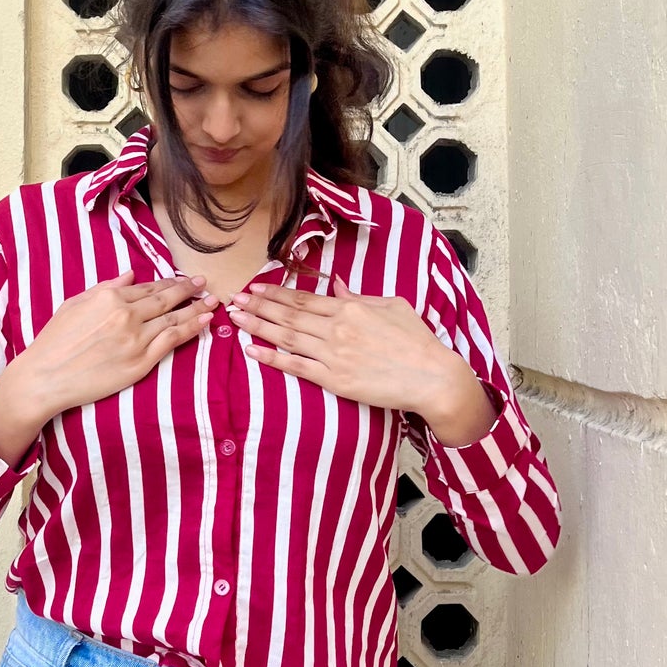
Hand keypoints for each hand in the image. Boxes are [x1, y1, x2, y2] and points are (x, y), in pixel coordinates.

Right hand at [13, 268, 216, 424]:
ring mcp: (136, 339)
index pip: (149, 288)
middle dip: (189, 290)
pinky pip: (171, 342)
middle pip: (166, 300)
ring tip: (213, 302)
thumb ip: (105, 288)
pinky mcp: (140, 363)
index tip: (185, 280)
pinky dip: (190, 330)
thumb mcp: (75, 304)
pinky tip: (202, 322)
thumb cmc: (54, 341)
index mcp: (110, 298)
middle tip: (204, 285)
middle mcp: (126, 315)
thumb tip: (131, 275)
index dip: (170, 283)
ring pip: (174, 319)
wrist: (45, 377)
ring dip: (196, 309)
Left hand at [227, 277, 496, 447]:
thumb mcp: (392, 306)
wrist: (431, 377)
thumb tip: (338, 286)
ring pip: (287, 337)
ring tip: (237, 318)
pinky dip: (272, 358)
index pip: (304, 299)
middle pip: (289, 315)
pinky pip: (295, 366)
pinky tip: (253, 350)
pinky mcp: (334, 380)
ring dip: (259, 326)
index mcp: (350, 308)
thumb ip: (360, 297)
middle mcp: (337, 328)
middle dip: (259, 305)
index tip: (256, 287)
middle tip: (234, 299)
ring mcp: (333, 355)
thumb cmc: (417, 341)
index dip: (276, 293)